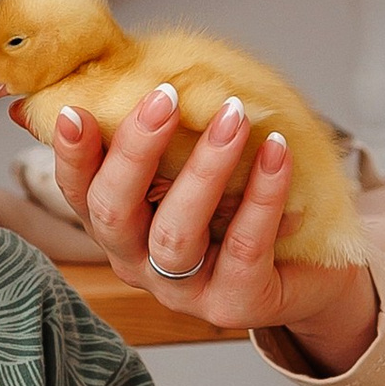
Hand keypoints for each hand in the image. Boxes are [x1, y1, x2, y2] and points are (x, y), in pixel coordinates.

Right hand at [45, 84, 379, 375]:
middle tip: (165, 94)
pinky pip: (244, 246)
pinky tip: (276, 151)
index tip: (75, 110)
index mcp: (118, 227)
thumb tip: (82, 82)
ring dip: (204, 168)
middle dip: (134, 151)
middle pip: (114, 213)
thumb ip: (148, 128)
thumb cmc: (241, 202)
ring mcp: (185, 291)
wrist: (313, 267)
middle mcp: (140, 264)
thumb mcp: (190, 162)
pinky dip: (261, 194)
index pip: (79, 192)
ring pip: (176, 233)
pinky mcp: (237, 303)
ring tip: (233, 115)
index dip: (71, 155)